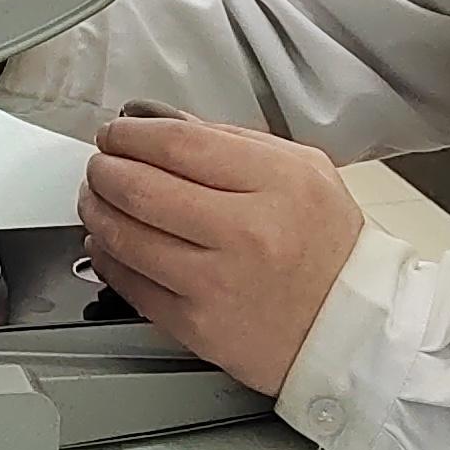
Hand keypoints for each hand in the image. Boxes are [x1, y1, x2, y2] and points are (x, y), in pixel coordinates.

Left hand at [78, 108, 365, 396]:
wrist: (353, 328)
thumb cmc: (327, 247)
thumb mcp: (301, 170)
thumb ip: (230, 140)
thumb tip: (158, 121)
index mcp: (277, 183)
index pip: (179, 143)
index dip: (132, 134)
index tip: (116, 133)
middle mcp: (248, 232)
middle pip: (142, 188)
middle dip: (105, 169)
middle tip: (100, 163)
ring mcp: (219, 283)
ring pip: (127, 237)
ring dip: (96, 210)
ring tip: (96, 198)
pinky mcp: (199, 327)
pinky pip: (132, 286)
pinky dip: (107, 259)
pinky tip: (107, 243)